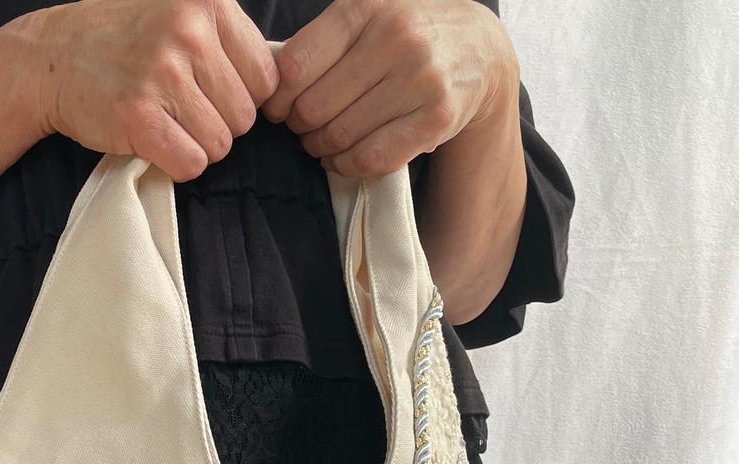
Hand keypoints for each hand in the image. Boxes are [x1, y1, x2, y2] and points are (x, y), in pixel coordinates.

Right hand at [23, 0, 279, 181]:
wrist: (52, 57)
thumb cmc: (123, 40)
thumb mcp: (179, 12)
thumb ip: (227, 39)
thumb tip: (281, 87)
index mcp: (208, 2)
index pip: (266, 77)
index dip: (242, 97)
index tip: (212, 96)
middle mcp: (189, 32)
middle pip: (244, 117)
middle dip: (218, 125)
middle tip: (182, 113)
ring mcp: (162, 74)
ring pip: (219, 145)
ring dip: (197, 147)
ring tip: (167, 125)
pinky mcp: (138, 116)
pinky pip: (190, 163)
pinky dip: (177, 164)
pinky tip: (156, 143)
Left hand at [262, 0, 518, 177]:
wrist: (479, 49)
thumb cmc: (404, 34)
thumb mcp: (366, 15)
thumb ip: (320, 43)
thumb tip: (267, 87)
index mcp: (366, 8)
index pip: (294, 68)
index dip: (276, 100)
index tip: (279, 109)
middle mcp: (396, 38)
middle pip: (312, 109)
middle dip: (300, 126)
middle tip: (306, 126)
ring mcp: (420, 79)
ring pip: (338, 137)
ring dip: (321, 148)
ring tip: (324, 141)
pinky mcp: (436, 118)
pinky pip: (369, 159)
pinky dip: (346, 165)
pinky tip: (344, 156)